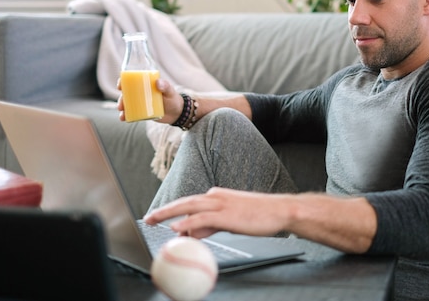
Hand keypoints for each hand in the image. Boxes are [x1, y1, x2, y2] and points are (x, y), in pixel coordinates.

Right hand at [116, 77, 183, 123]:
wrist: (177, 113)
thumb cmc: (173, 99)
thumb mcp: (170, 92)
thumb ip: (165, 86)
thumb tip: (157, 83)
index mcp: (146, 84)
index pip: (132, 80)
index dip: (123, 81)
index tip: (120, 86)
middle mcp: (141, 92)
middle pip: (127, 93)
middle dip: (121, 98)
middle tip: (121, 105)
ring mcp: (141, 102)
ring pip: (127, 103)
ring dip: (122, 107)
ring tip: (122, 113)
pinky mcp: (142, 111)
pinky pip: (131, 112)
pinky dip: (126, 115)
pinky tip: (123, 118)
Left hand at [144, 187, 293, 238]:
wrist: (280, 210)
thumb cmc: (260, 215)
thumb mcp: (231, 221)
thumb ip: (211, 225)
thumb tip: (193, 233)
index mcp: (218, 196)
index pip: (191, 204)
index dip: (174, 210)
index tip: (160, 217)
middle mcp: (216, 196)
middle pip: (184, 202)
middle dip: (165, 209)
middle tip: (148, 218)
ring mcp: (221, 204)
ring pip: (188, 207)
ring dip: (169, 213)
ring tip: (154, 220)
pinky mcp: (226, 214)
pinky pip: (202, 218)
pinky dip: (187, 222)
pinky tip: (176, 227)